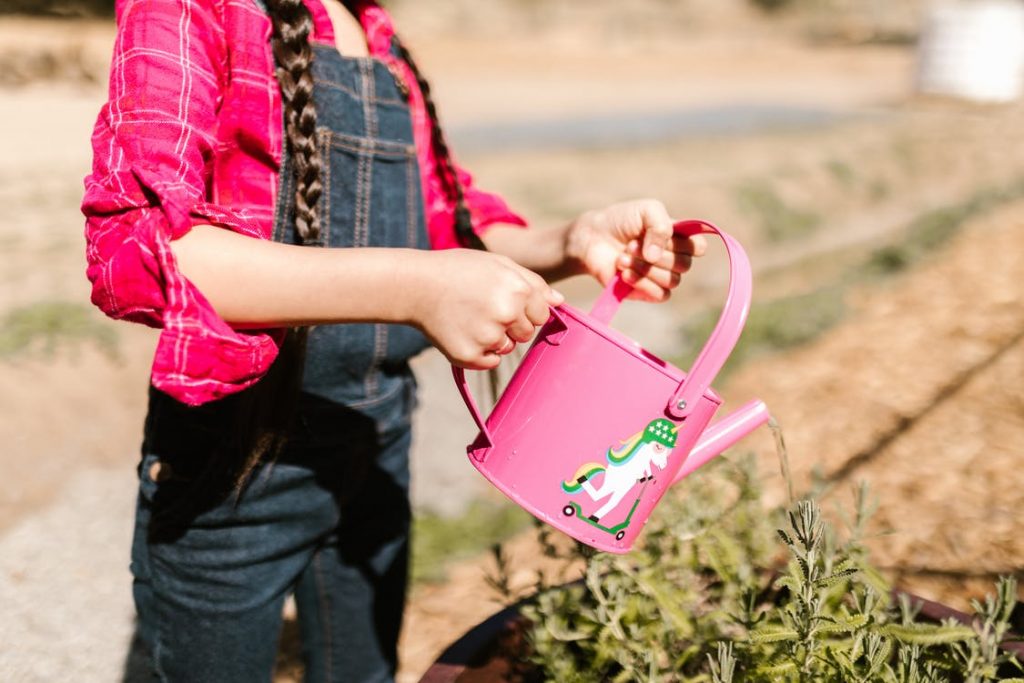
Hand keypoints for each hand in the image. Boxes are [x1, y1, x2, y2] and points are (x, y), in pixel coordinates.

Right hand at [411, 249, 563, 369]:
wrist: (416, 286)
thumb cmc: (460, 271)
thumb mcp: (498, 264)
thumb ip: (533, 282)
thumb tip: (559, 302)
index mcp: (519, 290)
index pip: (541, 313)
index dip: (524, 307)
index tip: (503, 299)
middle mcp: (507, 315)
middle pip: (526, 333)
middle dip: (510, 324)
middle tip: (482, 307)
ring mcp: (488, 337)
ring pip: (507, 347)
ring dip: (494, 338)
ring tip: (469, 317)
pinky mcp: (469, 356)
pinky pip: (489, 362)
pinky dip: (479, 352)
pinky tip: (462, 331)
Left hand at [565, 199, 706, 301]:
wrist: (592, 238)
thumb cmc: (620, 221)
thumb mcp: (645, 210)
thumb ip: (661, 225)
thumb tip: (656, 256)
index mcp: (677, 238)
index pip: (698, 248)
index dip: (687, 244)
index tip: (667, 234)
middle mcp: (672, 259)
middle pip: (684, 265)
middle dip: (658, 254)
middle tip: (631, 244)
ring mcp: (659, 276)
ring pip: (672, 281)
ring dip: (645, 268)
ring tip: (622, 257)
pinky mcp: (646, 292)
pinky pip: (660, 295)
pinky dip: (641, 283)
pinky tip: (623, 274)